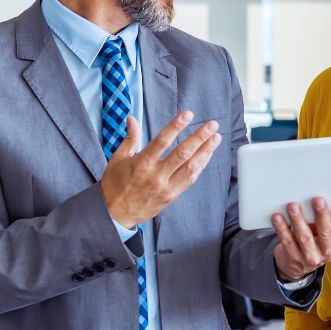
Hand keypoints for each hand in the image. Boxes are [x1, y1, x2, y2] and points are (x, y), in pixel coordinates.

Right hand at [100, 110, 221, 228]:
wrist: (114, 215)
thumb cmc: (115, 186)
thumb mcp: (117, 159)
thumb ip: (130, 138)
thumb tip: (132, 118)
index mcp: (141, 164)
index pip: (162, 141)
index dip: (176, 126)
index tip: (188, 114)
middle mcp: (156, 175)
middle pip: (182, 153)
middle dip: (199, 137)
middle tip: (212, 125)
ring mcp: (166, 187)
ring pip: (190, 167)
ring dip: (205, 151)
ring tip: (216, 138)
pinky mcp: (171, 196)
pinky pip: (190, 179)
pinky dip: (200, 166)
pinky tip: (207, 155)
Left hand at [272, 197, 330, 280]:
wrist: (297, 266)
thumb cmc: (314, 240)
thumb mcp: (324, 233)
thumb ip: (323, 219)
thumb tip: (315, 196)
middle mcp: (328, 252)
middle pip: (326, 233)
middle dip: (322, 215)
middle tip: (318, 200)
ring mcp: (311, 257)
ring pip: (305, 237)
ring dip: (298, 220)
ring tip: (293, 206)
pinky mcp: (294, 258)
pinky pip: (287, 241)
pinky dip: (282, 228)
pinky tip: (278, 217)